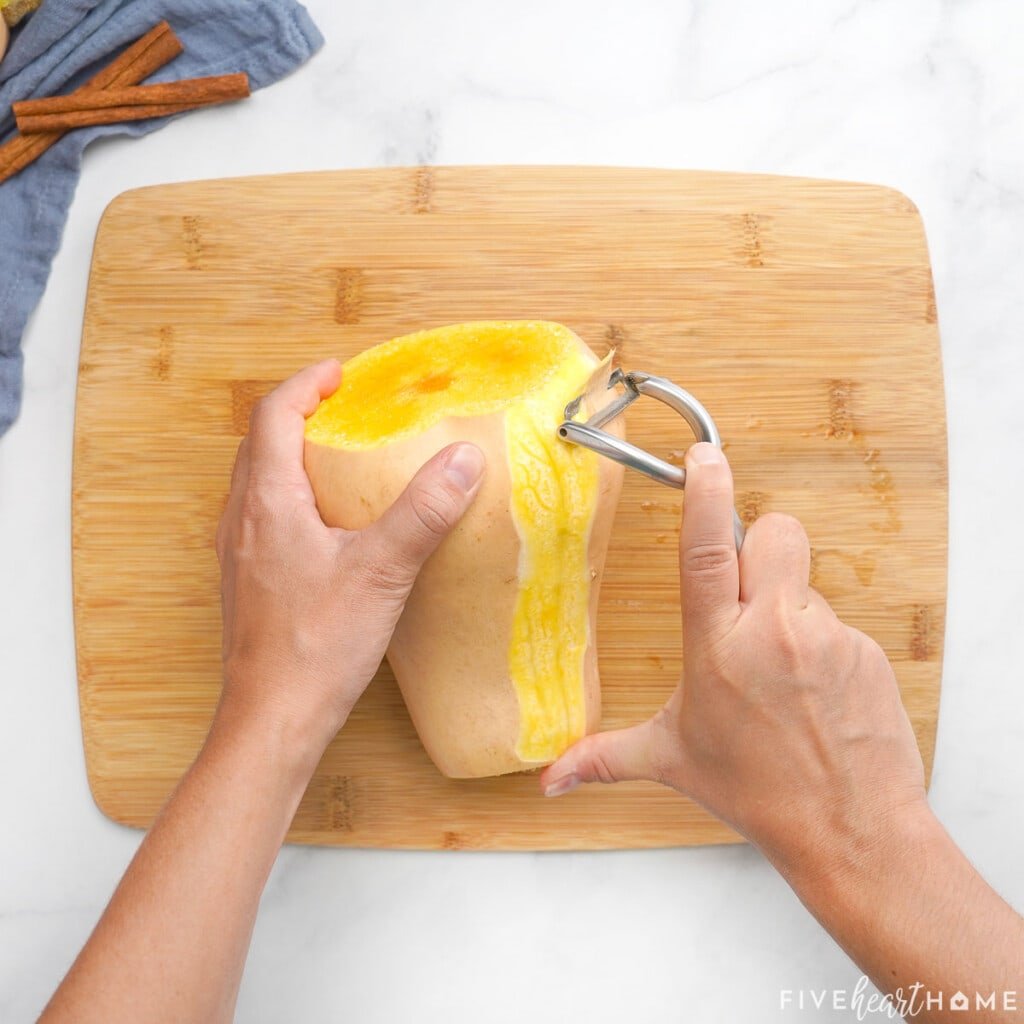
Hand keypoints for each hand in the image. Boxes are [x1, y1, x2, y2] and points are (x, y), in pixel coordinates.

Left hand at [215, 360, 485, 767]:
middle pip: (258, 443)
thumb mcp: (382, 572)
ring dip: (289, 454)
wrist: (271, 718)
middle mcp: (241, 520)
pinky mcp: (247, 582)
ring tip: (336, 456)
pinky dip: (287, 495)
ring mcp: (237, 553)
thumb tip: (463, 460)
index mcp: (267, 503)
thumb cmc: (316, 648)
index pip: (272, 417)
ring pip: (255, 480)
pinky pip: (260, 516)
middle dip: (297, 414)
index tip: (339, 374)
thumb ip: (423, 511)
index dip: (305, 386)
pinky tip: (325, 523)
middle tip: (342, 408)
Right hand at [540, 442, 926, 882]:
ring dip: (791, 610)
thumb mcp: (673, 759)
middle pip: (775, 534)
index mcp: (716, 645)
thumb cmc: (758, 792)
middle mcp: (772, 631)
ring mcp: (825, 637)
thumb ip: (604, 756)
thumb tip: (549, 778)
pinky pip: (838, 621)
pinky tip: (816, 691)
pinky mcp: (865, 650)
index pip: (707, 548)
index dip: (705, 493)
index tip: (704, 456)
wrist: (849, 828)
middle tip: (753, 593)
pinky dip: (822, 645)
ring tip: (785, 672)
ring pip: (807, 582)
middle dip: (763, 546)